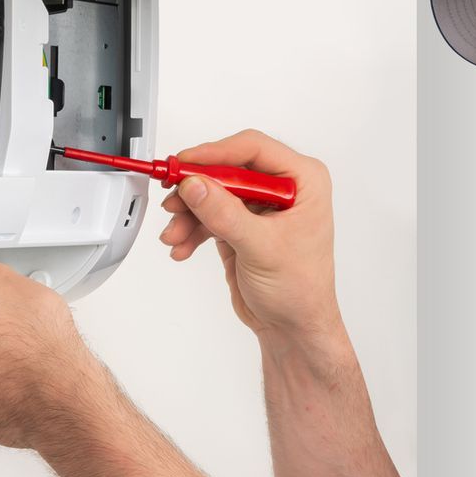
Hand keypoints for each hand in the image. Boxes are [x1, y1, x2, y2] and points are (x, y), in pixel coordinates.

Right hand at [156, 130, 339, 338]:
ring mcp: (259, 207)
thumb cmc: (301, 290)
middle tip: (173, 200)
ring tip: (174, 235)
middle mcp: (282, 188)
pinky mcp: (240, 225)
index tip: (186, 163)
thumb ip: (226, 214)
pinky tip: (181, 247)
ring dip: (189, 214)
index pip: (253, 149)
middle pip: (227, 170)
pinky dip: (191, 230)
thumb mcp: (261, 248)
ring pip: (212, 194)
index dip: (216, 153)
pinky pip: (208, 216)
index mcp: (303, 181)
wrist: (293, 327)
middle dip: (196, 189)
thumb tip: (195, 185)